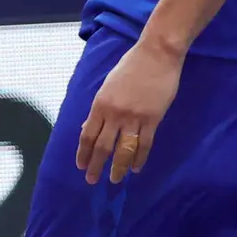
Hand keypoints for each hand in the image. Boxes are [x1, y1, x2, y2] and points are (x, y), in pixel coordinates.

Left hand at [77, 39, 181, 184]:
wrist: (155, 56)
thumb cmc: (130, 67)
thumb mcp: (107, 86)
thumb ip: (99, 109)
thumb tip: (90, 127)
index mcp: (100, 104)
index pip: (87, 134)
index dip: (83, 152)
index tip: (81, 166)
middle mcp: (114, 113)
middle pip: (102, 146)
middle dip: (96, 165)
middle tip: (92, 181)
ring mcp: (134, 117)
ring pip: (123, 149)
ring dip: (118, 167)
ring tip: (115, 179)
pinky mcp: (153, 119)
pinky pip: (144, 144)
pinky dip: (139, 158)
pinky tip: (136, 168)